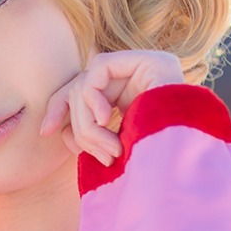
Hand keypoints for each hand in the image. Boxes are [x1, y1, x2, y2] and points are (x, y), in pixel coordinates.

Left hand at [39, 51, 184, 164]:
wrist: (185, 169)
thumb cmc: (151, 170)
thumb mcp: (112, 150)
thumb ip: (87, 133)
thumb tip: (53, 129)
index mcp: (133, 97)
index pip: (85, 92)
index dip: (61, 109)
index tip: (45, 132)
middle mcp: (141, 78)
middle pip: (82, 88)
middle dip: (79, 126)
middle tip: (99, 156)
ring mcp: (149, 65)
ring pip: (87, 82)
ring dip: (88, 122)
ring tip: (111, 149)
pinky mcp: (152, 60)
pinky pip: (99, 70)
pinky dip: (92, 98)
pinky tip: (106, 120)